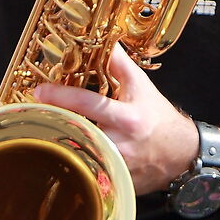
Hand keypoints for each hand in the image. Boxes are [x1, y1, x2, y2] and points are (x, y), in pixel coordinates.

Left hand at [33, 45, 197, 195]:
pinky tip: (70, 152)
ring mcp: (116, 168)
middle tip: (40, 115)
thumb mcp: (140, 86)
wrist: (179, 153)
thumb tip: (104, 37)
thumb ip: (118, 63)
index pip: (88, 104)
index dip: (62, 97)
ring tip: (51, 133)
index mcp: (127, 118)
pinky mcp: (114, 183)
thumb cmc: (157, 117)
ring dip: (63, 143)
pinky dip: (76, 162)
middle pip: (76, 134)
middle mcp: (121, 145)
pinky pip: (87, 173)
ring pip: (78, 156)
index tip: (40, 92)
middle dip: (56, 124)